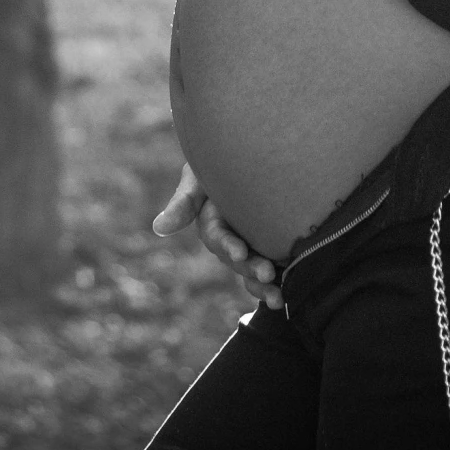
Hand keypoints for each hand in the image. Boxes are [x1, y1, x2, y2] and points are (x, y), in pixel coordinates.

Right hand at [152, 166, 283, 308]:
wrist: (251, 151)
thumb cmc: (220, 158)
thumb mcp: (200, 175)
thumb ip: (185, 201)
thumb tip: (159, 228)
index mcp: (213, 223)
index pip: (218, 237)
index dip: (228, 245)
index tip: (240, 252)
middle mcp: (230, 238)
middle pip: (239, 258)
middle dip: (251, 268)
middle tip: (268, 274)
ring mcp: (251, 243)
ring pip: (254, 269)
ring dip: (265, 286)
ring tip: (279, 298)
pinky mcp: (271, 245)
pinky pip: (274, 266)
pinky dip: (280, 281)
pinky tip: (290, 293)